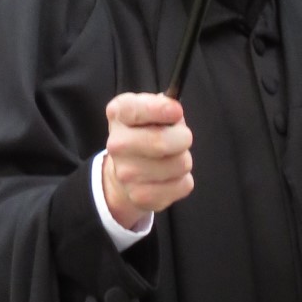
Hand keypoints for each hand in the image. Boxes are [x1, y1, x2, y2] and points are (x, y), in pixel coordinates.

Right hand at [102, 92, 193, 227]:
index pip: (136, 109)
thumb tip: (175, 111)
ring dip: (184, 159)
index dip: (161, 109)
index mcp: (118, 114)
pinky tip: (169, 176)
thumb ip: (163, 104)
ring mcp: (127, 174)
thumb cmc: (145, 133)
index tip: (176, 111)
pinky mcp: (142, 197)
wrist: (125, 173)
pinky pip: (183, 185)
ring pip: (180, 164)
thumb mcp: (150, 109)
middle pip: (162, 142)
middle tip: (181, 138)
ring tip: (171, 158)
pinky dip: (183, 180)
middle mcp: (117, 144)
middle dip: (183, 138)